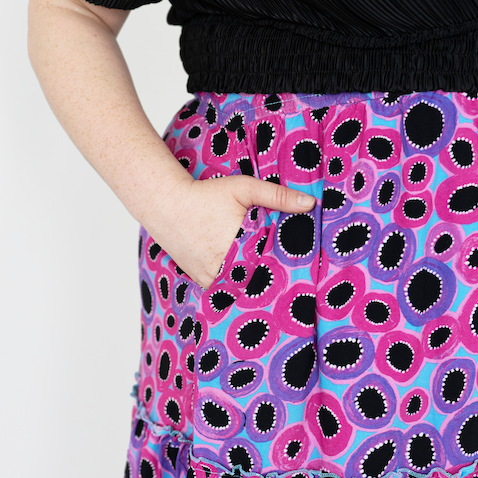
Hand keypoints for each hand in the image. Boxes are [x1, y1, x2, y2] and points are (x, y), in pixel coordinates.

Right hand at [142, 174, 315, 288]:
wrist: (167, 205)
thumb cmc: (207, 194)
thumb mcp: (244, 189)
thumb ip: (278, 196)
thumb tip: (311, 204)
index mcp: (241, 246)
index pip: (273, 265)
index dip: (287, 266)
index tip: (301, 269)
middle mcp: (225, 266)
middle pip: (258, 279)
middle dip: (271, 276)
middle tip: (290, 280)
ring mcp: (211, 277)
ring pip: (241, 286)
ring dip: (253, 282)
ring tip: (268, 278)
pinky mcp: (201, 280)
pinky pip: (225, 288)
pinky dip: (235, 283)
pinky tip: (245, 277)